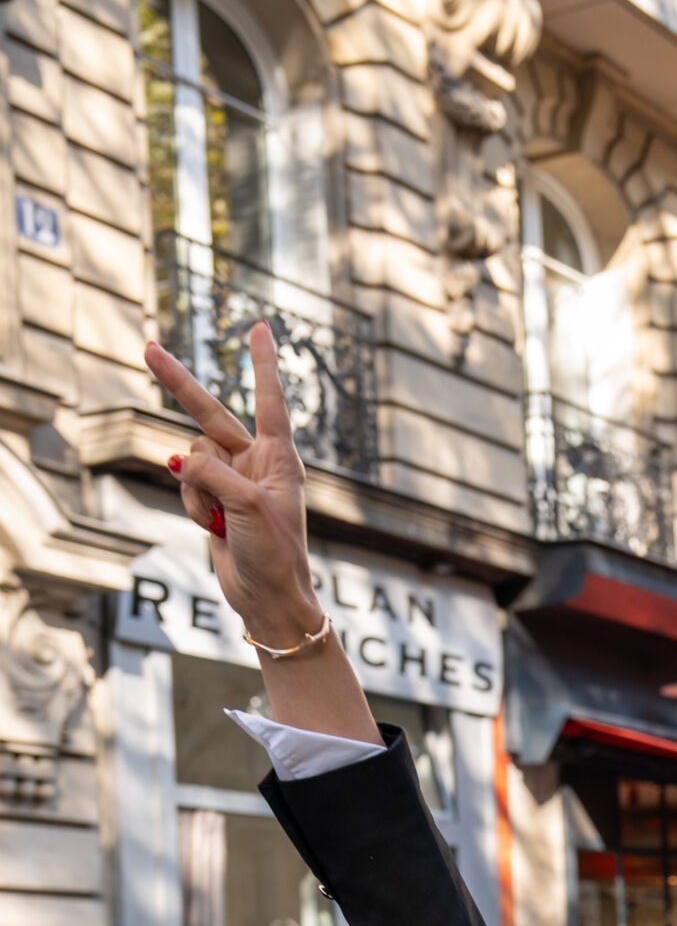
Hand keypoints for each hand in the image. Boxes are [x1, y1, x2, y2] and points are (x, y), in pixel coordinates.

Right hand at [142, 324, 378, 743]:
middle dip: (179, 385)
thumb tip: (178, 458)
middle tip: (148, 348)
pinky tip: (212, 528)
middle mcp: (256, 461)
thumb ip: (212, 473)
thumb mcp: (247, 506)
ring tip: (219, 520)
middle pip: (209, 414)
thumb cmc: (275, 554)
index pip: (268, 400)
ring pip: (191, 460)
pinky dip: (192, 506)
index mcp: (279, 457)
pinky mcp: (214, 500)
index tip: (260, 326)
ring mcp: (232, 480)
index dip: (262, 363)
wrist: (269, 599)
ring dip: (196, 491)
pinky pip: (187, 487)